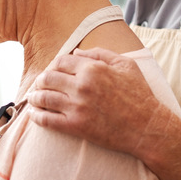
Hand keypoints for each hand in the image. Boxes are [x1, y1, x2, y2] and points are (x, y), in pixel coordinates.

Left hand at [29, 47, 159, 156]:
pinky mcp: (76, 126)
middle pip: (47, 78)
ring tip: (33, 99)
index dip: (53, 66)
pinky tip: (34, 115)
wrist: (148, 127)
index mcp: (93, 68)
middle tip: (38, 85)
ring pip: (44, 98)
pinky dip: (37, 116)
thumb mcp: (126, 65)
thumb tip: (76, 52)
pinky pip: (47, 120)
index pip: (60, 61)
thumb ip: (100, 54)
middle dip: (40, 81)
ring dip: (34, 98)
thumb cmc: (140, 95)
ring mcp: (77, 106)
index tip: (52, 71)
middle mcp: (82, 85)